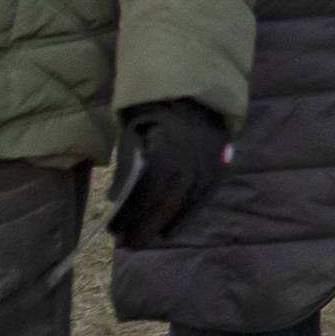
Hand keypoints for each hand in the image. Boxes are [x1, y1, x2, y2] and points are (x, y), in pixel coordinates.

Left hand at [108, 100, 230, 243]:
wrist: (195, 92)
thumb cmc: (156, 111)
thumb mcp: (133, 132)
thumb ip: (126, 166)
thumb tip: (116, 200)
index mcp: (166, 154)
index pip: (145, 195)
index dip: (129, 216)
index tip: (113, 232)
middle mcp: (191, 165)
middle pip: (165, 206)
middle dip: (144, 228)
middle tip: (128, 243)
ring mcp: (209, 169)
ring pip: (184, 208)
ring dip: (162, 226)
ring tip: (145, 238)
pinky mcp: (221, 171)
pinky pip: (201, 202)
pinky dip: (184, 219)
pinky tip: (169, 232)